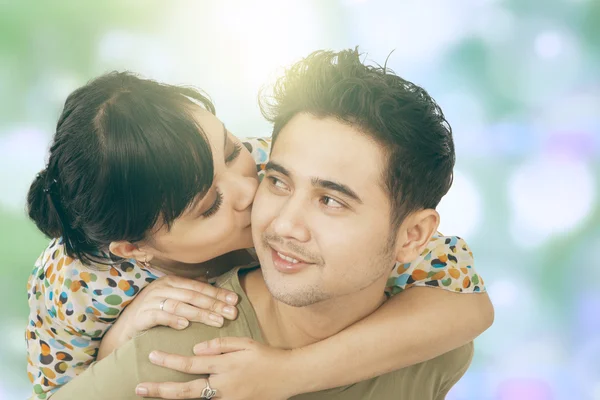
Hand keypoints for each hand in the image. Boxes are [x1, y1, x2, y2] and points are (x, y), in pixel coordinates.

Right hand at [98, 276, 238, 358]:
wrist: (124, 330)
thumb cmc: (152, 314)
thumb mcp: (172, 300)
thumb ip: (189, 293)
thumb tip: (212, 286)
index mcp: (171, 281)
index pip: (199, 287)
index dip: (218, 293)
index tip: (235, 301)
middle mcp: (161, 287)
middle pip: (192, 295)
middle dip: (214, 304)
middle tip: (231, 313)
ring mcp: (149, 300)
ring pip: (179, 305)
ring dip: (200, 313)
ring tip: (217, 321)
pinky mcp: (140, 315)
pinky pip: (159, 315)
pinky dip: (172, 319)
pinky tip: (185, 325)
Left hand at [135, 337, 296, 399]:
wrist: (289, 376)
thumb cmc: (266, 356)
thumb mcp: (245, 343)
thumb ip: (219, 344)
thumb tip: (197, 348)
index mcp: (225, 366)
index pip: (191, 364)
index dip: (169, 360)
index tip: (152, 355)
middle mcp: (223, 386)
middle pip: (186, 390)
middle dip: (160, 389)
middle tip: (138, 387)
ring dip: (173, 399)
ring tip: (152, 395)